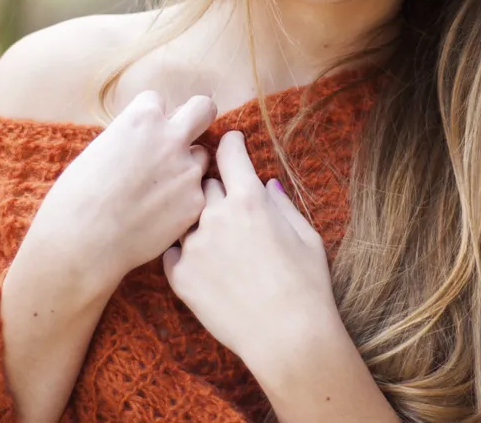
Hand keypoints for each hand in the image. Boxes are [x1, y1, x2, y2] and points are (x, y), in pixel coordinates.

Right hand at [28, 92, 215, 289]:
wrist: (83, 242)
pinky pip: (197, 194)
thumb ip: (129, 138)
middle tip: (186, 135)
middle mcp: (171, 138)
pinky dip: (183, 202)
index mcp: (142, 118)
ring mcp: (187, 170)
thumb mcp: (99, 150)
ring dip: (187, 166)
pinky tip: (158, 217)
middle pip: (203, 109)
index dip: (150, 120)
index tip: (141, 137)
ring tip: (158, 191)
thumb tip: (142, 141)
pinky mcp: (195, 202)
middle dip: (196, 117)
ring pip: (202, 156)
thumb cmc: (77, 198)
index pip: (158, 101)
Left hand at [161, 130, 338, 370]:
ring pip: (186, 217)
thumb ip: (281, 204)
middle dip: (214, 186)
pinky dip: (186, 253)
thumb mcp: (306, 236)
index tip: (231, 142)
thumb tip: (266, 184)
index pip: (229, 153)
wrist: (287, 337)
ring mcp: (193, 245)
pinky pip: (174, 251)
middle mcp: (216, 215)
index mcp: (250, 199)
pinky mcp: (179, 275)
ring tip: (217, 242)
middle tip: (227, 202)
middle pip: (204, 183)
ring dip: (198, 222)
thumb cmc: (307, 286)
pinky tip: (205, 266)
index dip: (231, 143)